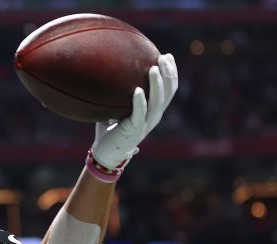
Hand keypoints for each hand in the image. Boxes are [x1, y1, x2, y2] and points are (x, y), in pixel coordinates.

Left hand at [91, 53, 178, 170]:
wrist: (106, 154)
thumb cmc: (109, 131)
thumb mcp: (116, 110)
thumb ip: (117, 96)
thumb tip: (107, 76)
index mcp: (153, 112)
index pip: (169, 90)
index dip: (171, 73)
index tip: (168, 56)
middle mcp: (153, 117)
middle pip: (168, 92)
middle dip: (168, 74)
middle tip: (164, 57)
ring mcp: (145, 123)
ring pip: (157, 102)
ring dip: (157, 84)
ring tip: (153, 68)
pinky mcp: (134, 130)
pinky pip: (139, 114)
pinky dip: (140, 102)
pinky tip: (138, 90)